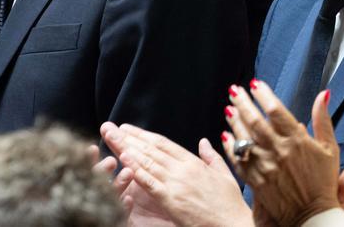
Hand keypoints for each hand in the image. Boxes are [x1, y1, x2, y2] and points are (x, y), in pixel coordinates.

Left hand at [102, 122, 252, 226]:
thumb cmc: (231, 205)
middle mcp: (183, 169)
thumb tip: (204, 142)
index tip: (127, 127)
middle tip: (109, 127)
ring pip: (147, 161)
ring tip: (110, 137)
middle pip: (150, 148)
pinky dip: (135, 169)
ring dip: (125, 148)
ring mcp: (176, 183)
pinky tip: (123, 159)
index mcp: (194, 162)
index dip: (143, 134)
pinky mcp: (171, 199)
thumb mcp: (224, 175)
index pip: (163, 143)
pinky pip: (150, 182)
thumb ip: (211, 157)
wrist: (235, 226)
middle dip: (127, 137)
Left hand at [223, 81, 341, 225]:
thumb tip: (323, 95)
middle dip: (243, 102)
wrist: (313, 217)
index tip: (255, 85)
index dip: (263, 94)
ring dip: (234, 120)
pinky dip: (230, 145)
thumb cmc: (322, 183)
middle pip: (255, 119)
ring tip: (229, 107)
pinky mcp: (255, 179)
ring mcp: (265, 165)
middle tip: (234, 90)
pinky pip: (238, 158)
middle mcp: (279, 151)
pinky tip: (226, 135)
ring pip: (244, 136)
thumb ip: (323, 120)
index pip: (275, 110)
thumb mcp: (330, 149)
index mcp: (297, 141)